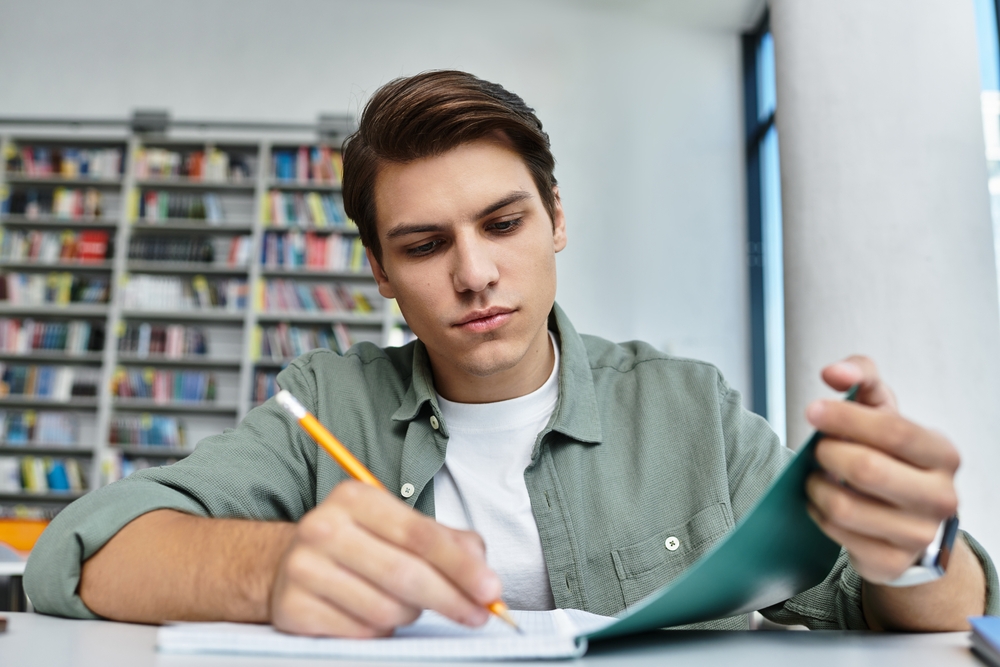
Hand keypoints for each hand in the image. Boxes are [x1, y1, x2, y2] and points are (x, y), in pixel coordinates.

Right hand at [270, 480, 501, 636]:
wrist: (287, 566)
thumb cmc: (358, 545)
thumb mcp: (398, 528)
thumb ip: (447, 542)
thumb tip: (482, 571)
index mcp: (355, 497)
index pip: (419, 535)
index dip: (461, 566)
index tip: (491, 590)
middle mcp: (323, 526)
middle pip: (405, 574)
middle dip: (451, 599)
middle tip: (478, 614)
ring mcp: (304, 568)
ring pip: (387, 609)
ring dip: (410, 614)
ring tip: (404, 603)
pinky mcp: (293, 608)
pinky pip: (361, 632)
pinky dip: (380, 630)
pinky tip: (373, 614)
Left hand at [804, 356, 959, 584]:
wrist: (906, 520)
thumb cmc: (889, 455)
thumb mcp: (881, 412)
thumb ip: (861, 378)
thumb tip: (834, 372)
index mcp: (942, 454)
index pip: (893, 431)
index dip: (847, 418)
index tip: (813, 410)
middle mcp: (940, 498)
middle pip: (866, 469)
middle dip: (828, 453)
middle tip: (817, 448)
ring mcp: (918, 535)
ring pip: (845, 506)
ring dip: (816, 485)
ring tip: (816, 475)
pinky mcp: (890, 563)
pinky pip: (836, 533)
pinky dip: (817, 511)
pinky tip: (820, 500)